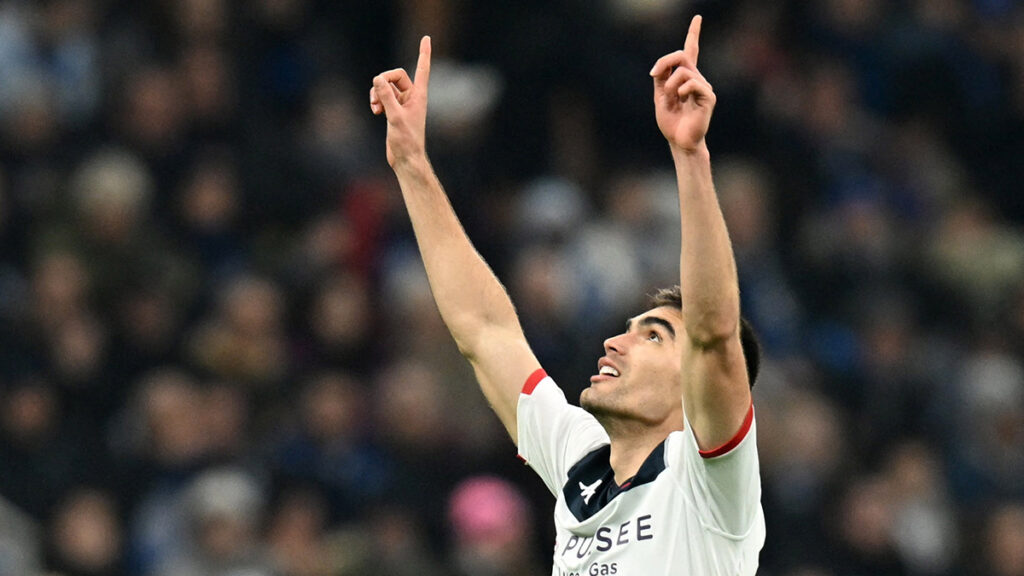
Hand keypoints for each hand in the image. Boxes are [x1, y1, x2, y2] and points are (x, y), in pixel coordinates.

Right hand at [370, 36, 431, 167]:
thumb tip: (378, 78)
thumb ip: (386, 96)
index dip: (424, 53)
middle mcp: (412, 97)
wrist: (406, 159)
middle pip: (395, 75)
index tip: (426, 37)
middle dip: (383, 81)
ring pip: (387, 86)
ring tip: (374, 106)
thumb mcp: (394, 117)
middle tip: (377, 95)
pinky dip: (376, 100)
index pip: (422, 69)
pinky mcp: (393, 111)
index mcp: (419, 95)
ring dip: (377, 93)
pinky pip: (383, 96)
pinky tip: (374, 111)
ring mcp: (402, 104)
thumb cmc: (406, 140)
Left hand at [650, 16, 715, 152]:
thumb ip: (660, 79)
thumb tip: (659, 67)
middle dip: (665, 61)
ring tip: (671, 98)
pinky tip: (681, 98)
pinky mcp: (708, 96)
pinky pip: (692, 82)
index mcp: (686, 78)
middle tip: (653, 74)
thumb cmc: (671, 122)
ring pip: (684, 70)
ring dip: (670, 83)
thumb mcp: (660, 97)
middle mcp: (697, 79)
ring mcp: (704, 87)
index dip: (694, 34)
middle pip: (682, 55)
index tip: (697, 18)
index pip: (691, 51)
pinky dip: (681, 89)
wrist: (680, 141)